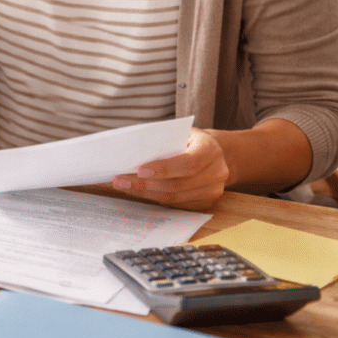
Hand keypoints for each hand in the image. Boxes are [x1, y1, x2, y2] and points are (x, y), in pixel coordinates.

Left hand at [112, 128, 229, 210]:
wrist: (216, 153)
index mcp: (211, 150)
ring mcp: (213, 191)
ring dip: (146, 193)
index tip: (139, 170)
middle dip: (145, 184)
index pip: (188, 164)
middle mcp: (216, 173)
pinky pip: (176, 205)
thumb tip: (131, 152)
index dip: (164, 169)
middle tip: (120, 181)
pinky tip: (139, 191)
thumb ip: (164, 141)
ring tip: (124, 186)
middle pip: (178, 184)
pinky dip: (155, 198)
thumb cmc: (191, 139)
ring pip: (174, 198)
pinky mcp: (206, 203)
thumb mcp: (181, 132)